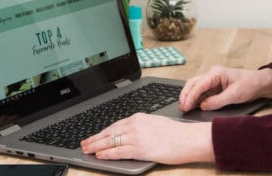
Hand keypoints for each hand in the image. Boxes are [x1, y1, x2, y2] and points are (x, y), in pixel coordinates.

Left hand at [80, 113, 212, 163]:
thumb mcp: (156, 124)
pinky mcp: (139, 148)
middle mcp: (135, 124)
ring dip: (96, 146)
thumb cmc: (176, 133)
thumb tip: (131, 135)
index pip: (115, 125)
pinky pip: (118, 151)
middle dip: (94, 138)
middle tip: (84, 143)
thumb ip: (142, 127)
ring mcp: (136, 136)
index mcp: (139, 117)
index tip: (94, 135)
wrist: (188, 138)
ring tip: (86, 150)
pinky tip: (100, 155)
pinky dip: (107, 153)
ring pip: (110, 141)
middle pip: (109, 132)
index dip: (102, 131)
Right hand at [179, 66, 271, 111]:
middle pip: (193, 83)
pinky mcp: (215, 87)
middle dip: (185, 95)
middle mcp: (212, 75)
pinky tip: (192, 105)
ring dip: (189, 97)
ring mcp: (212, 80)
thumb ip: (217, 101)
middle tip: (181, 108)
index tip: (185, 106)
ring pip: (195, 87)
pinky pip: (202, 92)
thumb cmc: (249, 85)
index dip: (191, 96)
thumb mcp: (234, 95)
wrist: (259, 83)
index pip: (199, 85)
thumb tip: (202, 106)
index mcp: (216, 73)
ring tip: (184, 108)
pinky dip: (195, 98)